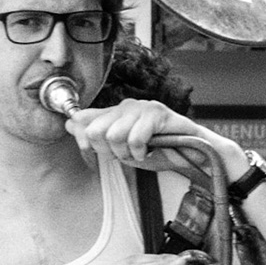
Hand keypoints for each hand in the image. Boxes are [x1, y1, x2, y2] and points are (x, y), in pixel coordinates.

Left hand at [64, 98, 233, 185]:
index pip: (80, 119)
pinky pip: (135, 137)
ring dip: (126, 154)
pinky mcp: (157, 113)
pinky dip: (141, 152)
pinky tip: (149, 152)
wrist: (194, 154)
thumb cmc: (161, 151)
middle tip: (124, 157)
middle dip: (107, 152)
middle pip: (94, 131)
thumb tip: (71, 124)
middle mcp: (125, 106)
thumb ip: (98, 137)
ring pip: (113, 135)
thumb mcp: (124, 149)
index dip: (83, 142)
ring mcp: (142, 107)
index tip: (97, 158)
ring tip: (139, 154)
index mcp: (115, 112)